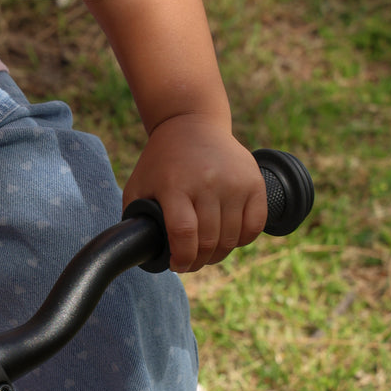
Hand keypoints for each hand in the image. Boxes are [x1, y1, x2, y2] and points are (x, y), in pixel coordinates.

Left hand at [123, 119, 267, 272]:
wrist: (192, 124)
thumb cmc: (161, 163)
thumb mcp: (138, 185)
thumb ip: (135, 218)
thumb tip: (140, 252)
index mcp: (175, 185)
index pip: (184, 233)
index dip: (182, 258)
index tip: (178, 265)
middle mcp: (208, 182)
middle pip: (210, 240)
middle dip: (199, 261)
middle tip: (191, 262)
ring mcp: (234, 182)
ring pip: (232, 238)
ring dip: (219, 254)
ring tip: (208, 252)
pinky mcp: (254, 181)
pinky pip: (255, 225)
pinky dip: (243, 239)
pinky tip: (230, 238)